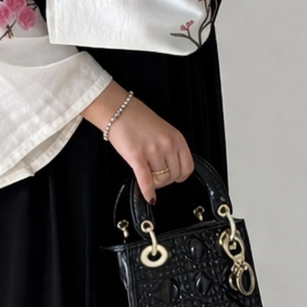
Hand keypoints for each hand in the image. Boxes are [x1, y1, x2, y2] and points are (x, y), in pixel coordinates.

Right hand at [83, 82, 193, 203]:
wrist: (118, 110)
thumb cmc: (138, 119)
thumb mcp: (164, 130)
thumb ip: (171, 147)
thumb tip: (171, 168)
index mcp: (177, 138)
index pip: (188, 167)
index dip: (180, 176)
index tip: (173, 176)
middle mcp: (168, 145)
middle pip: (173, 176)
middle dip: (165, 180)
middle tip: (156, 176)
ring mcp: (153, 151)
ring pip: (161, 180)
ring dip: (154, 183)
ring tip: (148, 177)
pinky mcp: (137, 157)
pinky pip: (146, 181)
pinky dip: (147, 192)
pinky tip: (148, 196)